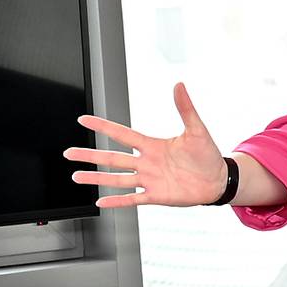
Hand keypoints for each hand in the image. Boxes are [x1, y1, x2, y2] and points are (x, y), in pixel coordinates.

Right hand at [65, 84, 228, 208]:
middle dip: (89, 155)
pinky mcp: (155, 195)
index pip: (122, 134)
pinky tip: (100, 201)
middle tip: (69, 153)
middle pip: (112, 157)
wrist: (218, 179)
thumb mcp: (197, 130)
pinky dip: (117, 201)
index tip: (84, 120)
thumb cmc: (207, 154)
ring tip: (77, 176)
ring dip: (96, 177)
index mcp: (153, 145)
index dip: (103, 126)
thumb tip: (179, 86)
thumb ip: (186, 108)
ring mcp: (149, 179)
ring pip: (116, 178)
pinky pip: (132, 199)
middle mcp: (146, 162)